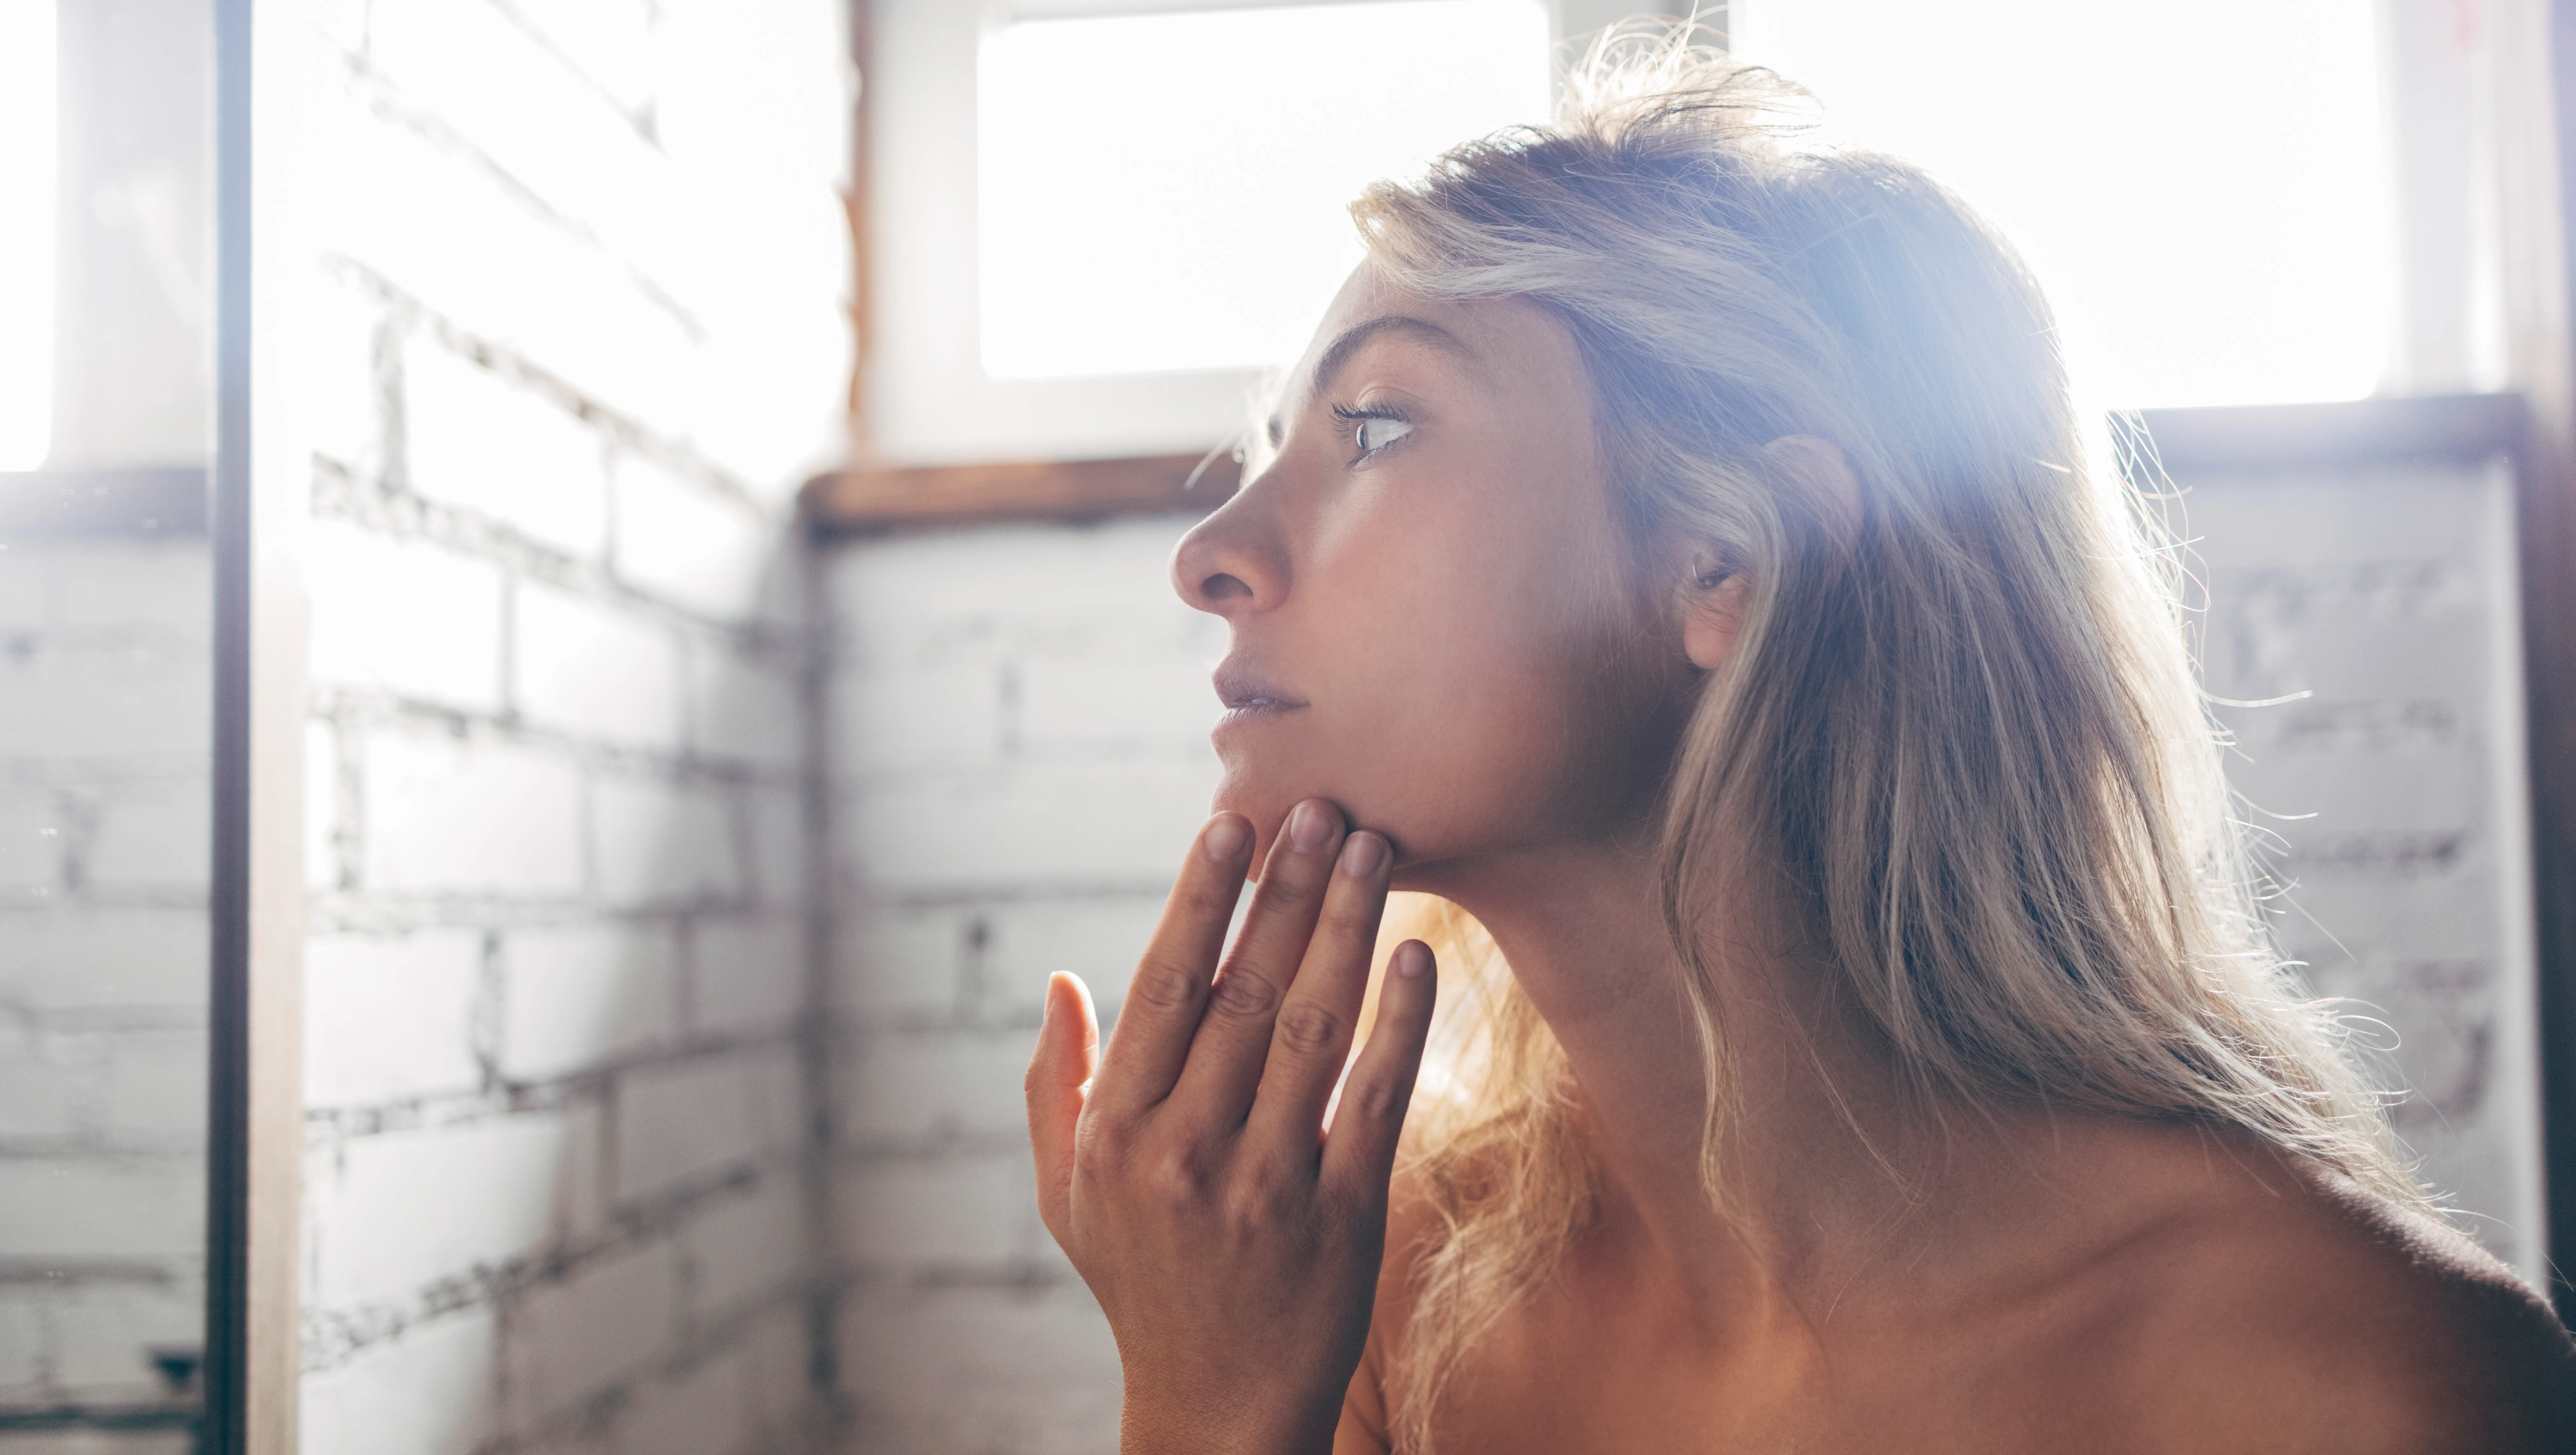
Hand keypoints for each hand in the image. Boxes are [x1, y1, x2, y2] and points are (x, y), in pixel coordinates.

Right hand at [1025, 799, 1437, 1454]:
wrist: (1216, 1405)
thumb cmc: (1139, 1279)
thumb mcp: (1068, 1194)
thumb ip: (1058, 1086)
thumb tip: (1059, 982)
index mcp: (1115, 1135)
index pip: (1162, 989)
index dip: (1199, 900)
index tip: (1231, 823)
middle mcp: (1183, 1153)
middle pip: (1244, 992)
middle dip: (1286, 889)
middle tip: (1322, 806)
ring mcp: (1265, 1185)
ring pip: (1314, 1028)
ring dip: (1347, 928)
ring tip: (1374, 849)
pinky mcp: (1342, 1216)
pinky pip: (1376, 1096)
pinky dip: (1400, 1020)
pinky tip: (1415, 953)